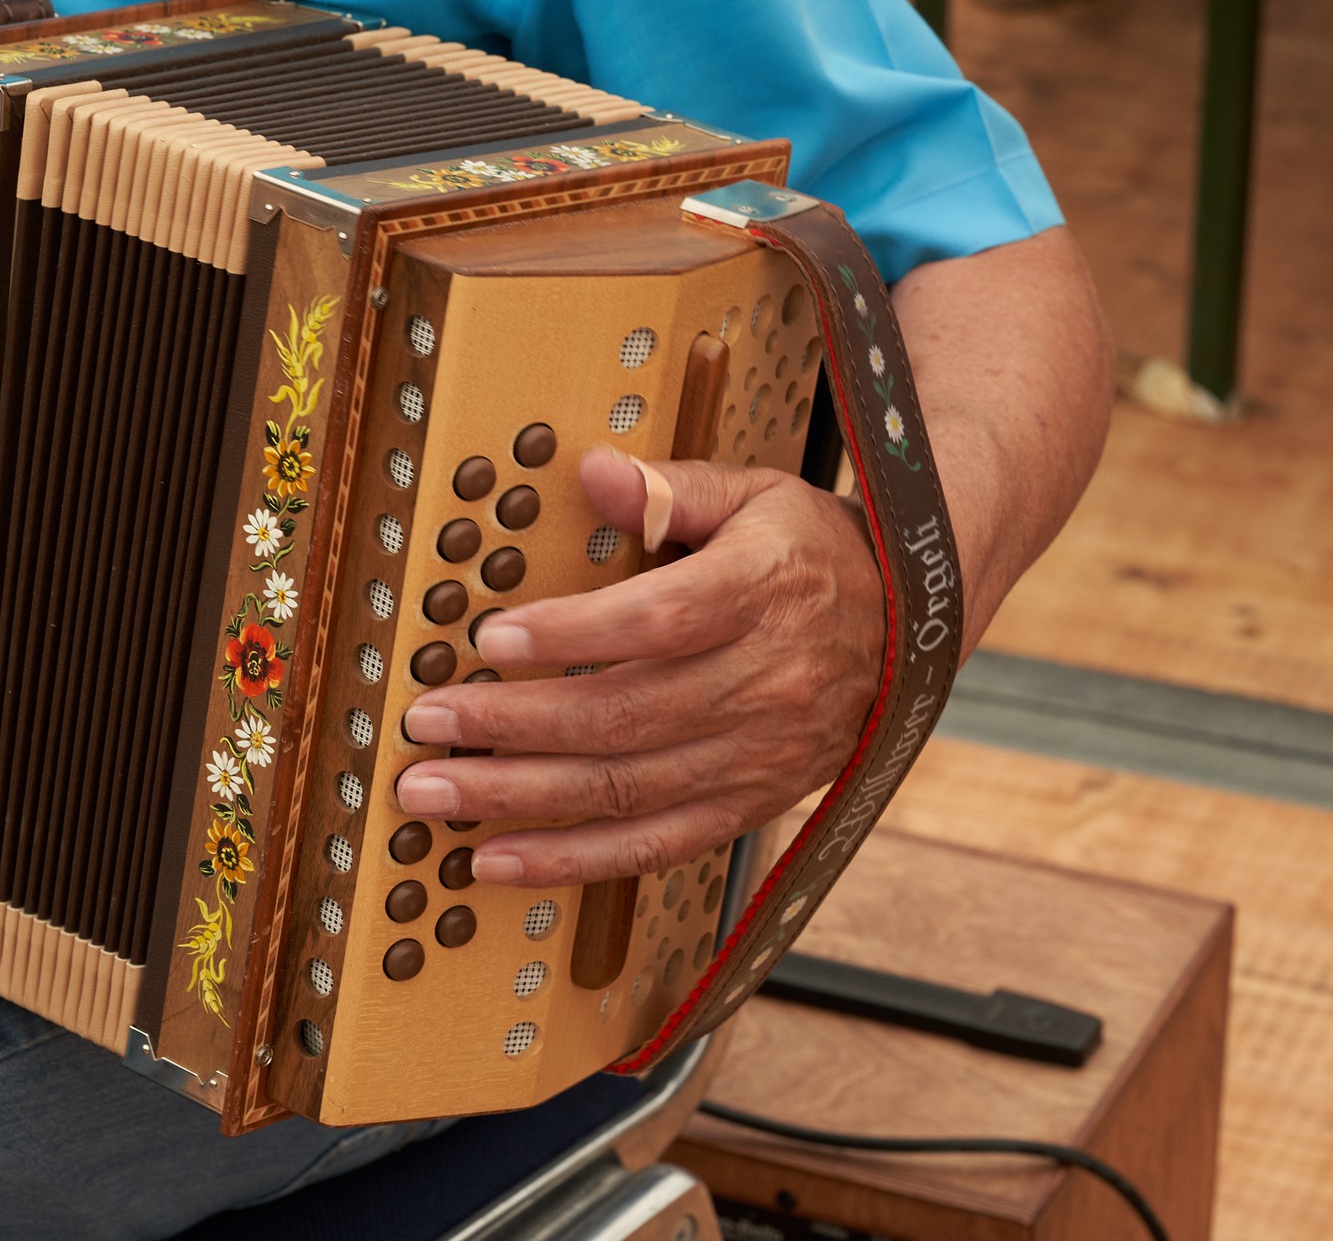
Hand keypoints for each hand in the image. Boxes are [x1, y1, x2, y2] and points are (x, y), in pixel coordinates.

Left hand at [397, 446, 884, 886]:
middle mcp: (765, 684)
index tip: (490, 639)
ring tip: (431, 793)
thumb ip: (672, 489)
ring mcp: (757, 757)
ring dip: (519, 798)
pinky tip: (497, 860)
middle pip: (626, 716)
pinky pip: (653, 847)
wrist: (905, 627)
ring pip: (626, 790)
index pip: (659, 622)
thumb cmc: (812, 552)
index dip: (572, 637)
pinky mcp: (748, 805)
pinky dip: (570, 860)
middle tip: (426, 723)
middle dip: (512, 726)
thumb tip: (594, 472)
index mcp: (764, 594)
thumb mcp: (755, 495)